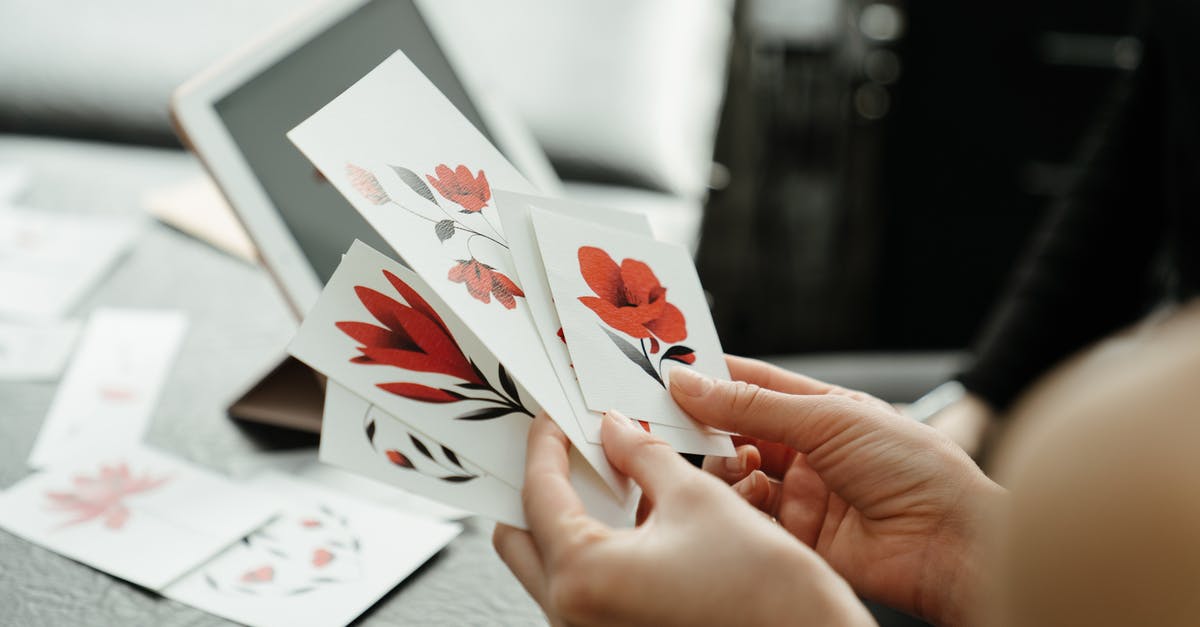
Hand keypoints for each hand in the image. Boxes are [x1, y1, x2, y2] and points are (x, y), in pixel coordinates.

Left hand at [493, 412, 873, 626]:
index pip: (539, 492)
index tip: (556, 416)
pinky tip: (632, 513)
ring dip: (570, 515)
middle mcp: (573, 615)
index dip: (546, 443)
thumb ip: (644, 455)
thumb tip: (617, 429)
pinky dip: (596, 546)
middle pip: (522, 536)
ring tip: (603, 471)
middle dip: (541, 484)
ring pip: (552, 563)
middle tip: (566, 445)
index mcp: (583, 577)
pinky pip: (585, 585)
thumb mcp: (697, 499)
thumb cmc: (765, 591)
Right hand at [674, 356, 1005, 625]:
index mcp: (824, 410)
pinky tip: (747, 499)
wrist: (951, 542)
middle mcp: (810, 451)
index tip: (668, 371)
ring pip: (737, 475)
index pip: (753, 385)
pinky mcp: (797, 538)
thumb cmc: (915, 468)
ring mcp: (803, 495)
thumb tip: (692, 383)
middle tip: (673, 420)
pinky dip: (739, 506)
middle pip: (738, 431)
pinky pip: (749, 516)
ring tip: (733, 465)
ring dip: (725, 467)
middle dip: (707, 425)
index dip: (712, 378)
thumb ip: (753, 405)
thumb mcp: (829, 418)